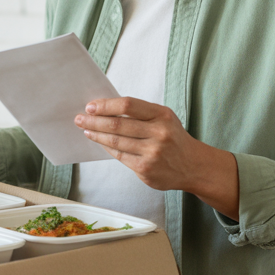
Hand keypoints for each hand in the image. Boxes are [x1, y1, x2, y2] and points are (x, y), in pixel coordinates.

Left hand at [75, 96, 238, 215]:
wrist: (193, 166)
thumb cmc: (173, 138)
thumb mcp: (164, 119)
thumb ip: (140, 114)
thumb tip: (106, 109)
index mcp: (162, 115)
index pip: (128, 105)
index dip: (106, 105)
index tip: (91, 106)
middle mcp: (159, 133)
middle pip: (118, 124)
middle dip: (95, 121)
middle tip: (80, 119)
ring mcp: (153, 153)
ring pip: (116, 142)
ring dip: (97, 135)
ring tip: (86, 130)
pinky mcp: (146, 169)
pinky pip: (120, 157)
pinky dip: (108, 149)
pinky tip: (100, 143)